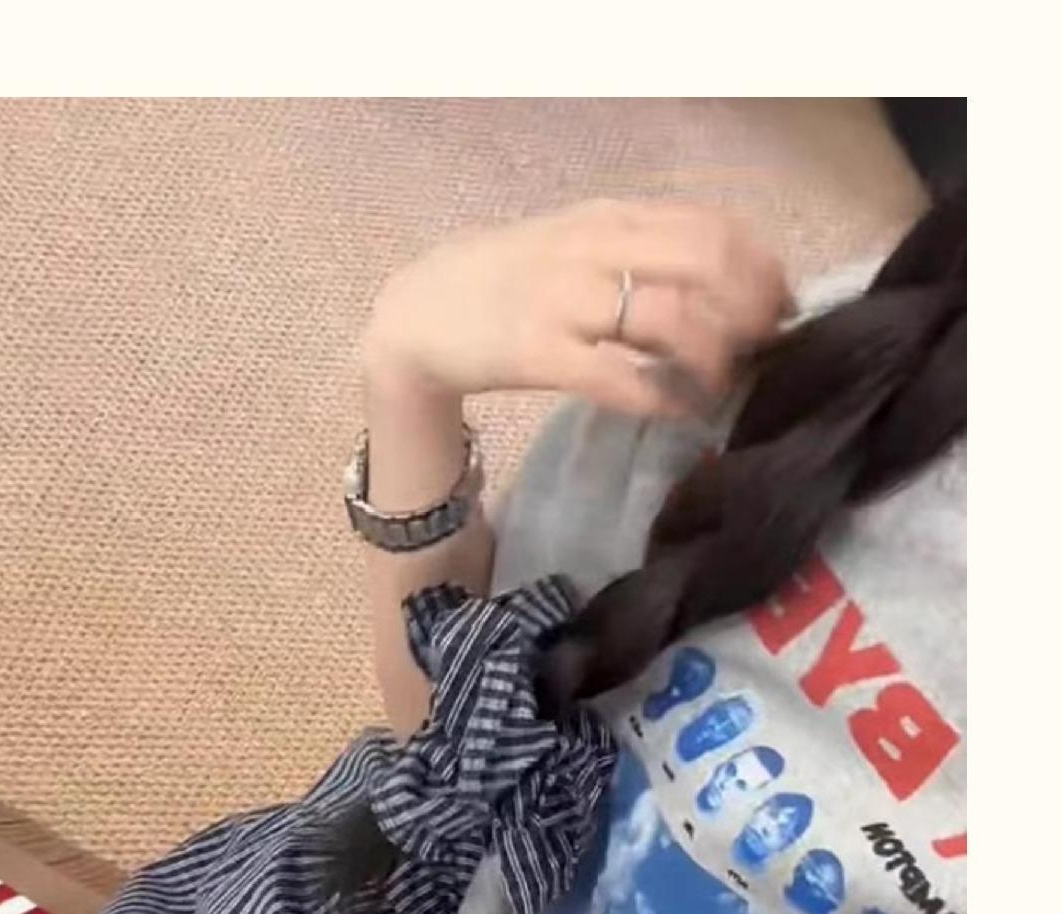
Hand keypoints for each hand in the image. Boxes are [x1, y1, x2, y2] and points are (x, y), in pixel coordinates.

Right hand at [362, 199, 789, 418]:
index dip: (760, 267)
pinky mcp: (537, 353)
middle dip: (751, 310)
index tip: (779, 307)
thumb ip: (637, 251)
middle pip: (705, 264)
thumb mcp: (575, 245)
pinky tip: (681, 412)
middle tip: (763, 350)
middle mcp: (591, 248)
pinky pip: (618, 377)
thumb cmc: (504, 285)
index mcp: (608, 217)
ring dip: (713, 356)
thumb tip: (719, 281)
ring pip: (670, 316)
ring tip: (722, 384)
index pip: (710, 225)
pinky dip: (662, 396)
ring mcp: (563, 300)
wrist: (417, 316)